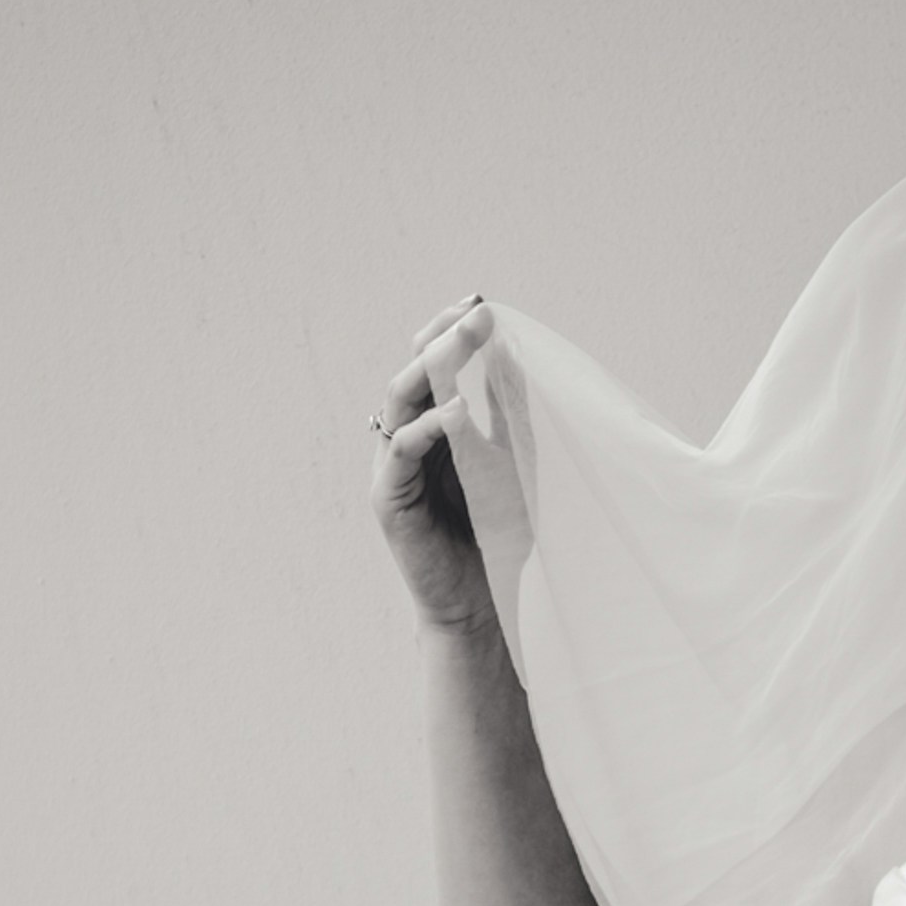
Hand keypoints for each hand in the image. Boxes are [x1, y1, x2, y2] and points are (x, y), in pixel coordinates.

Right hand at [370, 297, 499, 631]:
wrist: (482, 600)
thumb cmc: (497, 535)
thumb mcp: (513, 462)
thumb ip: (509, 415)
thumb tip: (515, 355)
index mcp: (433, 428)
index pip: (433, 366)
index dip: (452, 334)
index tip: (482, 304)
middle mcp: (407, 440)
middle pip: (412, 373)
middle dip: (443, 339)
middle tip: (475, 312)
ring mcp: (394, 467)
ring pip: (399, 403)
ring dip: (431, 370)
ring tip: (461, 344)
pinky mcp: (389, 498)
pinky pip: (401, 451)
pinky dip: (427, 428)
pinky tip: (456, 412)